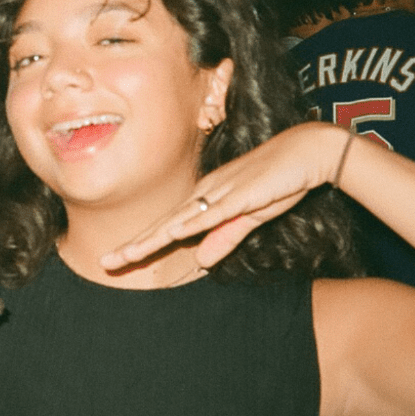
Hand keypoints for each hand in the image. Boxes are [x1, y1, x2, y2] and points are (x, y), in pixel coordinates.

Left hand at [102, 122, 350, 270]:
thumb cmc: (278, 181)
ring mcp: (221, 192)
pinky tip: (173, 233)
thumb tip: (202, 261)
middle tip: (106, 263)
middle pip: (164, 224)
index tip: (118, 259)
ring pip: (180, 220)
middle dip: (135, 245)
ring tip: (126, 255)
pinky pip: (213, 212)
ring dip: (152, 238)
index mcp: (205, 198)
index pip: (169, 226)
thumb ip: (225, 236)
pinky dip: (192, 223)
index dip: (143, 243)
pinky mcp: (241, 194)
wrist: (308, 152)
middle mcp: (205, 193)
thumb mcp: (248, 216)